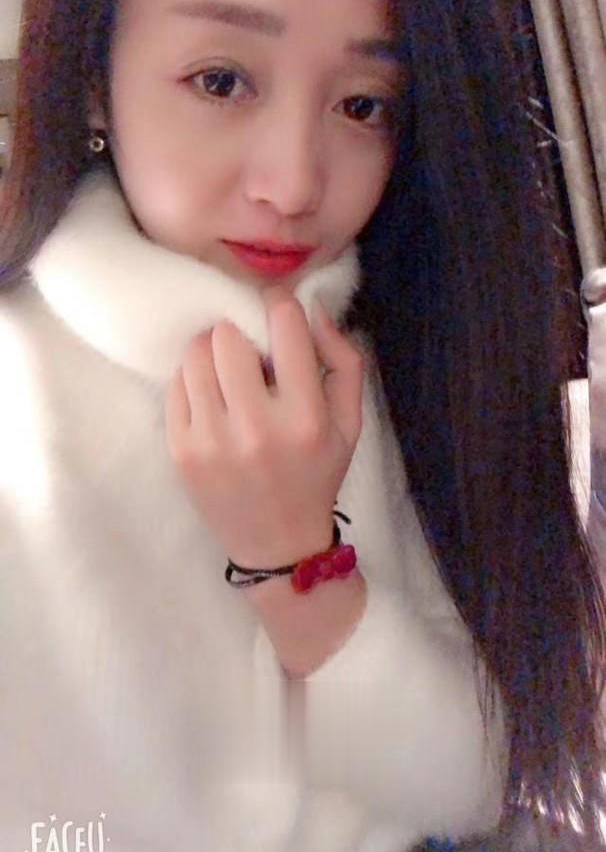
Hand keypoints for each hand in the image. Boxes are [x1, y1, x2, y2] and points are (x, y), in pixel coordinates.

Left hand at [164, 286, 364, 568]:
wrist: (278, 545)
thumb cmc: (317, 475)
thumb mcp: (350, 423)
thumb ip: (344, 361)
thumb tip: (310, 309)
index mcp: (305, 418)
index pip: (284, 326)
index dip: (278, 305)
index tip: (276, 311)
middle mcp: (256, 428)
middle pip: (228, 336)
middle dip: (240, 333)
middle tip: (250, 351)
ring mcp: (211, 441)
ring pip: (195, 355)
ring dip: (212, 352)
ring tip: (228, 371)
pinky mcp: (180, 451)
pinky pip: (176, 384)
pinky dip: (193, 379)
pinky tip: (212, 397)